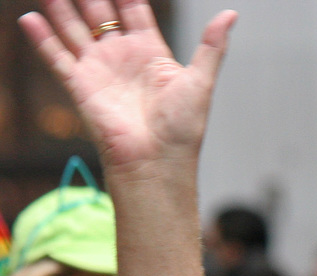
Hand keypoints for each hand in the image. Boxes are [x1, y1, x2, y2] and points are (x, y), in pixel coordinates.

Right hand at [19, 0, 236, 173]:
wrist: (157, 163)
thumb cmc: (183, 129)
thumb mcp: (200, 81)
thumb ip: (211, 46)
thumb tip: (231, 15)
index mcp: (150, 52)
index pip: (132, 8)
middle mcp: (122, 57)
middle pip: (99, 11)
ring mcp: (99, 70)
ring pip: (73, 27)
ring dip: (60, 6)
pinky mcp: (80, 86)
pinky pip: (56, 56)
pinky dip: (41, 38)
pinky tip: (29, 17)